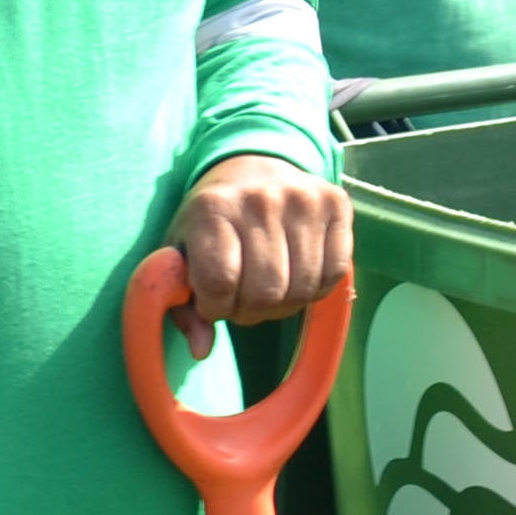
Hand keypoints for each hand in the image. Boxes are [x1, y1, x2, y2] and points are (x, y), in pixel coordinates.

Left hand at [164, 155, 354, 354]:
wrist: (252, 164)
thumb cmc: (210, 219)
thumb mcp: (180, 253)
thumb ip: (178, 303)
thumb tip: (202, 350)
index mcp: (212, 208)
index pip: (220, 283)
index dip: (216, 308)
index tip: (212, 301)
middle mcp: (260, 199)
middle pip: (265, 292)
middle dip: (250, 310)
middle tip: (242, 299)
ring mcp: (304, 199)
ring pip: (302, 289)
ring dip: (283, 304)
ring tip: (268, 289)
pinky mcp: (337, 203)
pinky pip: (334, 274)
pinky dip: (314, 289)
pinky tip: (296, 277)